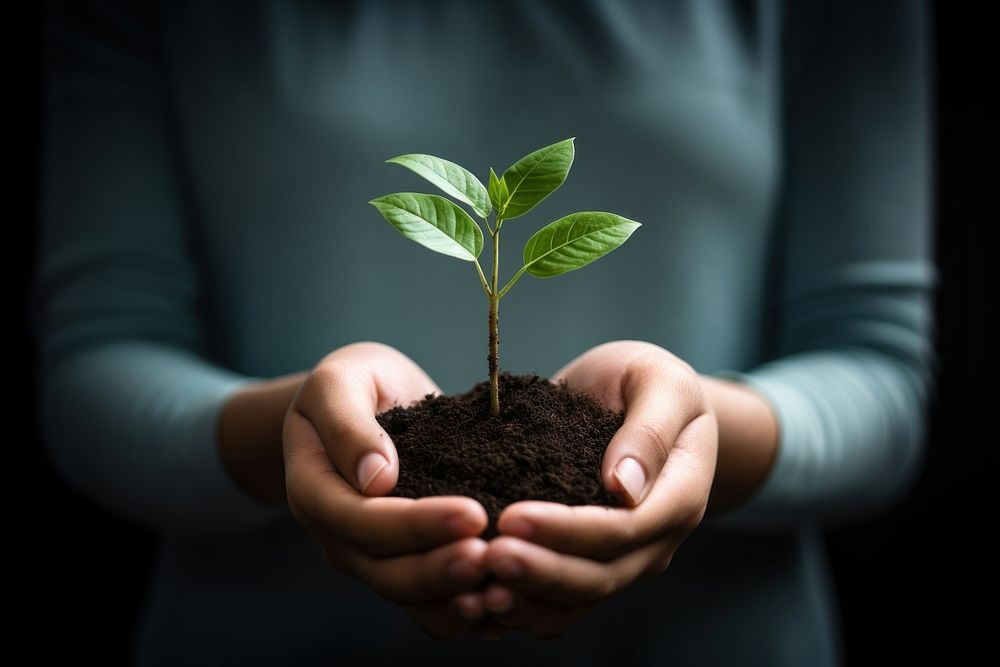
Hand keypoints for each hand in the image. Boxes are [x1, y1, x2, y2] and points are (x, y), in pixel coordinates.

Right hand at [283, 342, 490, 638]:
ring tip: (503, 592)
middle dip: (441, 570)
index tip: (471, 513)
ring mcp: (371, 557)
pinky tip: (504, 606)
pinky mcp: (406, 563)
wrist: (366, 402)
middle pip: (387, 572)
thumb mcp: (339, 382)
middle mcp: (339, 537)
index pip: (362, 521)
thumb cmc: (353, 384)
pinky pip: (431, 603)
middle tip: (493, 559)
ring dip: (456, 600)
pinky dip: (465, 611)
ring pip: (411, 599)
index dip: (415, 525)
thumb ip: (348, 424)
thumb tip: (375, 478)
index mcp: (315, 491)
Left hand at [480, 340, 717, 638]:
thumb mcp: (659, 383)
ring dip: (527, 603)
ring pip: (577, 602)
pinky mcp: (588, 564)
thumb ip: (648, 432)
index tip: (512, 517)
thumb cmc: (650, 382)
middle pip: (599, 577)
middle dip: (540, 571)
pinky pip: (558, 605)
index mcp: (679, 496)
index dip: (568, 530)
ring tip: (478, 593)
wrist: (640, 397)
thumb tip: (623, 489)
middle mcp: (654, 541)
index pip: (624, 529)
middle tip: (486, 557)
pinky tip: (480, 604)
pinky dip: (522, 609)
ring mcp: (623, 561)